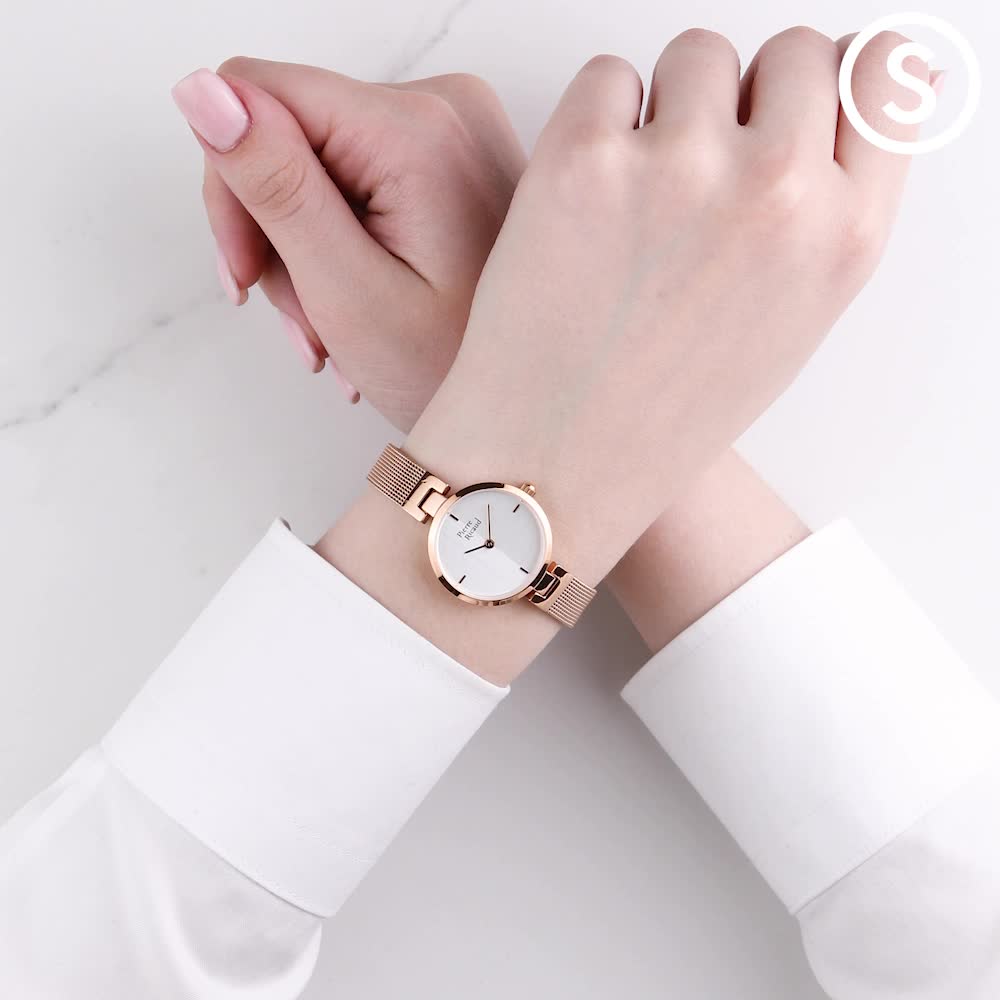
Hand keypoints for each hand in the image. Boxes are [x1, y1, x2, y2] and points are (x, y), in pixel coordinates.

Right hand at [172, 59, 523, 428]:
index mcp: (419, 129)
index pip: (255, 93)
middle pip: (290, 134)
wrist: (532, 406)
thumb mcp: (347, 290)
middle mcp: (446, 106)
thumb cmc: (452, 372)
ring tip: (338, 335)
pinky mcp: (457, 159)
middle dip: (278, 236)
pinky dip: (347, 245)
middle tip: (309, 328)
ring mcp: (457, 131)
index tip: (245, 275)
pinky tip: (362, 309)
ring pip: (321, 164)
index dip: (229, 185)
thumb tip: (201, 90)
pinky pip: (365, 179)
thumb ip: (274, 187)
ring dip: (309, 255)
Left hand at [407, 27, 927, 582]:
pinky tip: (586, 198)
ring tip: (638, 197)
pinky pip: (607, 78)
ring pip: (697, 55)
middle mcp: (777, 192)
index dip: (837, 79)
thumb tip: (872, 86)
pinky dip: (597, 122)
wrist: (554, 462)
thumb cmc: (663, 410)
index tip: (798, 98)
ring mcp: (680, 167)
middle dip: (749, 96)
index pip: (885, 76)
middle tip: (702, 167)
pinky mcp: (584, 158)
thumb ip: (833, 205)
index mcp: (844, 238)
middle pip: (793, 51)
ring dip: (670, 107)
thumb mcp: (790, 321)